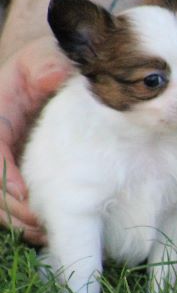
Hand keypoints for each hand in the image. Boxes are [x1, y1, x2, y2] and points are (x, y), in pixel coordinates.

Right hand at [0, 36, 72, 244]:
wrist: (38, 67)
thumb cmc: (40, 62)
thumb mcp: (42, 58)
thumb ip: (47, 66)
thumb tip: (54, 75)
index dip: (3, 173)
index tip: (23, 193)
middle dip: (12, 207)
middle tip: (40, 225)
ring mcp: (0, 155)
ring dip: (15, 218)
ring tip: (44, 234)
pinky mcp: (10, 167)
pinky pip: (6, 197)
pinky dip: (21, 215)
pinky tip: (42, 230)